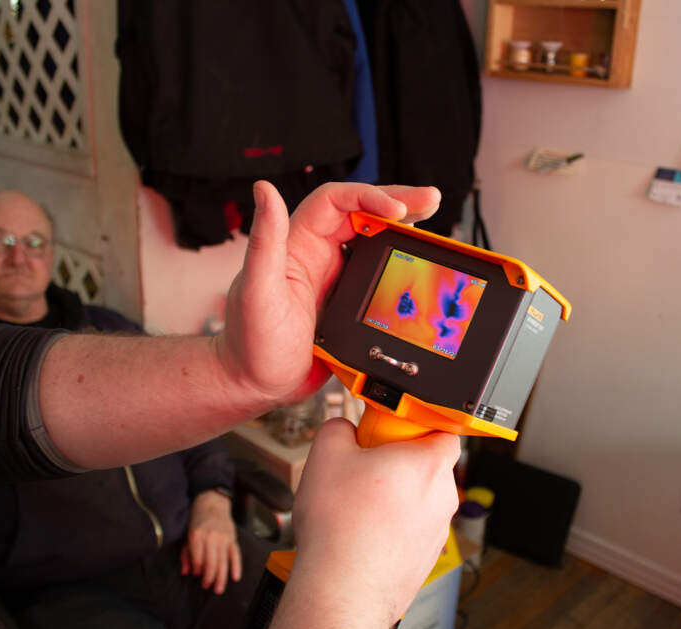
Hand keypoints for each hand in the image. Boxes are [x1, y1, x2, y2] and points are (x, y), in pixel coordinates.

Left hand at [179, 490, 241, 594]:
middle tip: (207, 587)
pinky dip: (236, 566)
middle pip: (211, 562)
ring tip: (219, 589)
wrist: (212, 502)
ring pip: (223, 561)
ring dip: (221, 577)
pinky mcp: (232, 538)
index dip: (197, 569)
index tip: (197, 576)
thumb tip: (186, 571)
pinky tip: (235, 577)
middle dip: (209, 577)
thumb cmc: (198, 520)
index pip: (198, 558)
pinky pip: (235, 554)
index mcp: (197, 535)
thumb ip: (186, 554)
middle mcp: (211, 537)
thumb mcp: (187, 535)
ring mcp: (223, 538)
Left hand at [217, 181, 440, 407]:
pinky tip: (417, 265)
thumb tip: (264, 190)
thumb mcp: (258, 290)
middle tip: (430, 199)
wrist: (256, 386)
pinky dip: (401, 264)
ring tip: (430, 226)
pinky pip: (379, 274)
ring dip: (403, 230)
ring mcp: (336, 279)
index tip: (398, 210)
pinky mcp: (348, 304)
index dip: (370, 197)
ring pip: (375, 241)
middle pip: (364, 214)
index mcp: (298, 244)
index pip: (338, 201)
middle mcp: (318, 255)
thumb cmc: (250, 343)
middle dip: (399, 203)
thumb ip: (264, 240)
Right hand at [292, 419, 459, 623]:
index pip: (443, 431)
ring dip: (393, 499)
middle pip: (427, 468)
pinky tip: (361, 534)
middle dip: (398, 465)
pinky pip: (411, 532)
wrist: (343, 588)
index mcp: (429, 464)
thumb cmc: (340, 526)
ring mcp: (437, 532)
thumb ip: (339, 429)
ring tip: (356, 507)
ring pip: (419, 502)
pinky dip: (391, 529)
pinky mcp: (425, 559)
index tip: (391, 432)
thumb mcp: (326, 454)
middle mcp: (442, 497)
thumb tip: (344, 430)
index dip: (417, 428)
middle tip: (365, 469)